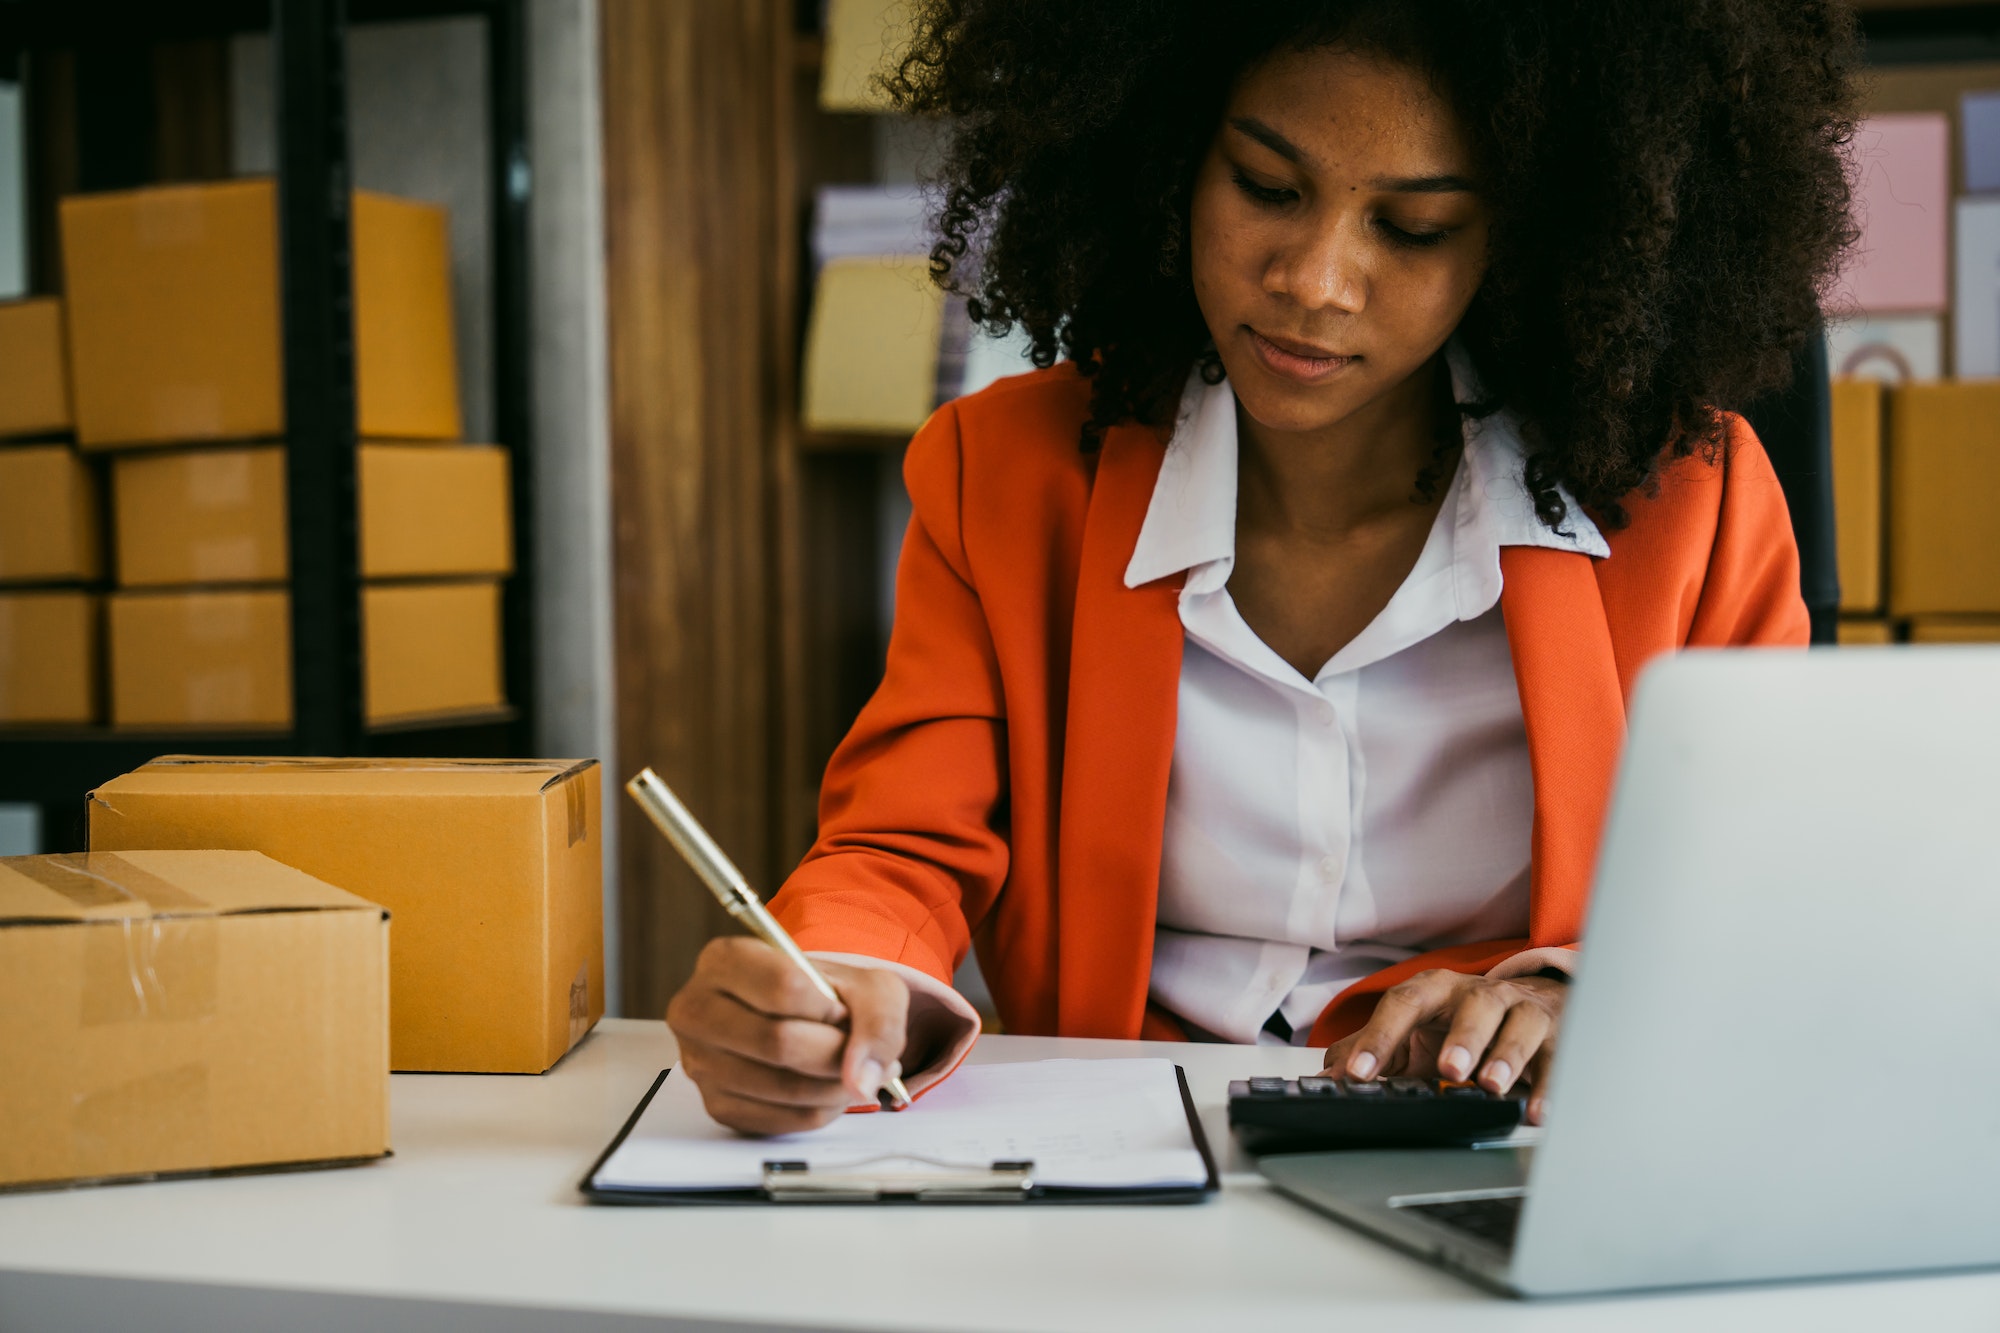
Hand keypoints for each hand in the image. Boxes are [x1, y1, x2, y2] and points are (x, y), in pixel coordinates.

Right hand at [666, 936, 909, 1134]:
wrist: (805, 1020)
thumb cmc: (828, 996)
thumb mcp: (868, 986)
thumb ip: (878, 1021)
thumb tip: (860, 1081)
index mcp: (724, 960)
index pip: (784, 986)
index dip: (829, 1008)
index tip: (842, 1012)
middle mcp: (697, 1010)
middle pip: (779, 1041)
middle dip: (835, 1053)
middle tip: (860, 1052)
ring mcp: (700, 1062)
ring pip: (782, 1087)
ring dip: (834, 1086)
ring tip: (852, 1071)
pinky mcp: (716, 1105)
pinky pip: (781, 1120)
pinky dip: (819, 1109)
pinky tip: (828, 1088)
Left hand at [1322, 969, 1565, 1124]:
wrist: (1530, 1004)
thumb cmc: (1461, 1023)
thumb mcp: (1413, 1031)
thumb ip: (1372, 1051)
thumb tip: (1325, 1079)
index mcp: (1435, 991)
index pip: (1403, 1004)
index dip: (1380, 1037)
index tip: (1360, 1073)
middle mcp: (1480, 994)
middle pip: (1473, 1005)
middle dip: (1462, 1036)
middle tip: (1448, 1069)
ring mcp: (1522, 1010)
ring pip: (1519, 1024)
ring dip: (1506, 1055)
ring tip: (1492, 1085)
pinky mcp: (1557, 1035)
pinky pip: (1558, 1057)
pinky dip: (1550, 1086)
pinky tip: (1538, 1113)